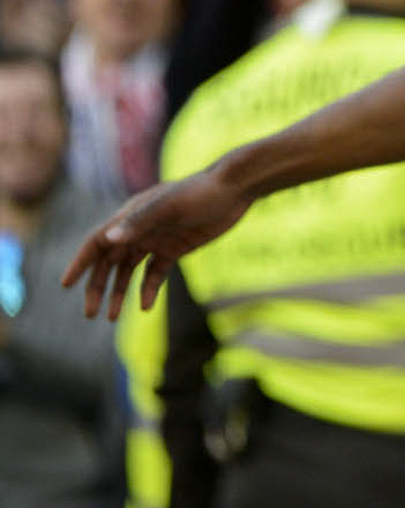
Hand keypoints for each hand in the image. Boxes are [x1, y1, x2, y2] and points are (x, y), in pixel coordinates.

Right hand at [62, 168, 253, 318]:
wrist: (235, 189)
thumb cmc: (200, 192)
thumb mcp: (170, 205)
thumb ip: (141, 221)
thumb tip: (110, 238)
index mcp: (130, 216)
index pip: (96, 242)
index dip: (80, 263)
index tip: (67, 284)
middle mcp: (139, 229)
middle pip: (109, 262)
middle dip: (97, 287)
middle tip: (90, 314)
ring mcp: (156, 240)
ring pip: (129, 271)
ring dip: (120, 293)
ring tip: (112, 318)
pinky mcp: (175, 248)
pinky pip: (155, 273)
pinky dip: (148, 289)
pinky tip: (145, 307)